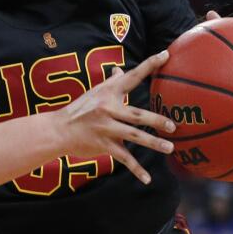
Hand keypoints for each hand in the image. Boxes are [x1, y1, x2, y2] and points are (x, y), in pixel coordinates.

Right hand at [56, 51, 176, 184]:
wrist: (58, 130)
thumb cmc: (79, 109)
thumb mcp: (94, 93)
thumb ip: (110, 83)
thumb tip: (119, 70)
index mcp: (108, 92)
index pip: (133, 76)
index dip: (150, 65)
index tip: (165, 54)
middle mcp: (108, 108)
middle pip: (137, 114)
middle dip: (156, 120)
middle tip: (173, 125)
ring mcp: (106, 127)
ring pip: (134, 136)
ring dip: (153, 142)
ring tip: (170, 147)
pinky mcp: (104, 145)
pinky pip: (124, 158)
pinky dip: (136, 169)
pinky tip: (147, 179)